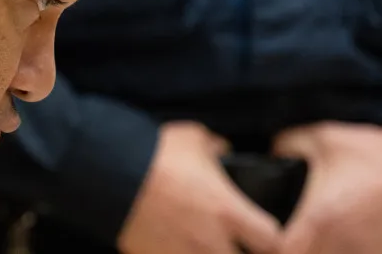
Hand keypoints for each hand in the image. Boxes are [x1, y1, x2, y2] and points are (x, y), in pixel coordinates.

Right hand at [118, 122, 281, 253]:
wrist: (108, 173)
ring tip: (203, 243)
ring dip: (210, 253)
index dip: (274, 240)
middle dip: (244, 252)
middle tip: (238, 241)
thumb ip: (218, 149)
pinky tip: (175, 245)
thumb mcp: (195, 138)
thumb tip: (224, 152)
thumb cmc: (154, 153)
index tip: (266, 233)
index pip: (273, 242)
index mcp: (228, 211)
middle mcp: (211, 242)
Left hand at [272, 121, 381, 253]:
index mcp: (319, 218)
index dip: (264, 245)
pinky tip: (323, 241)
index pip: (280, 252)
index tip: (260, 232)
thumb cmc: (368, 150)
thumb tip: (267, 157)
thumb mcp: (318, 136)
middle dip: (285, 250)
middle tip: (275, 235)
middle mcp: (341, 244)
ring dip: (311, 252)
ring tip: (298, 238)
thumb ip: (283, 146)